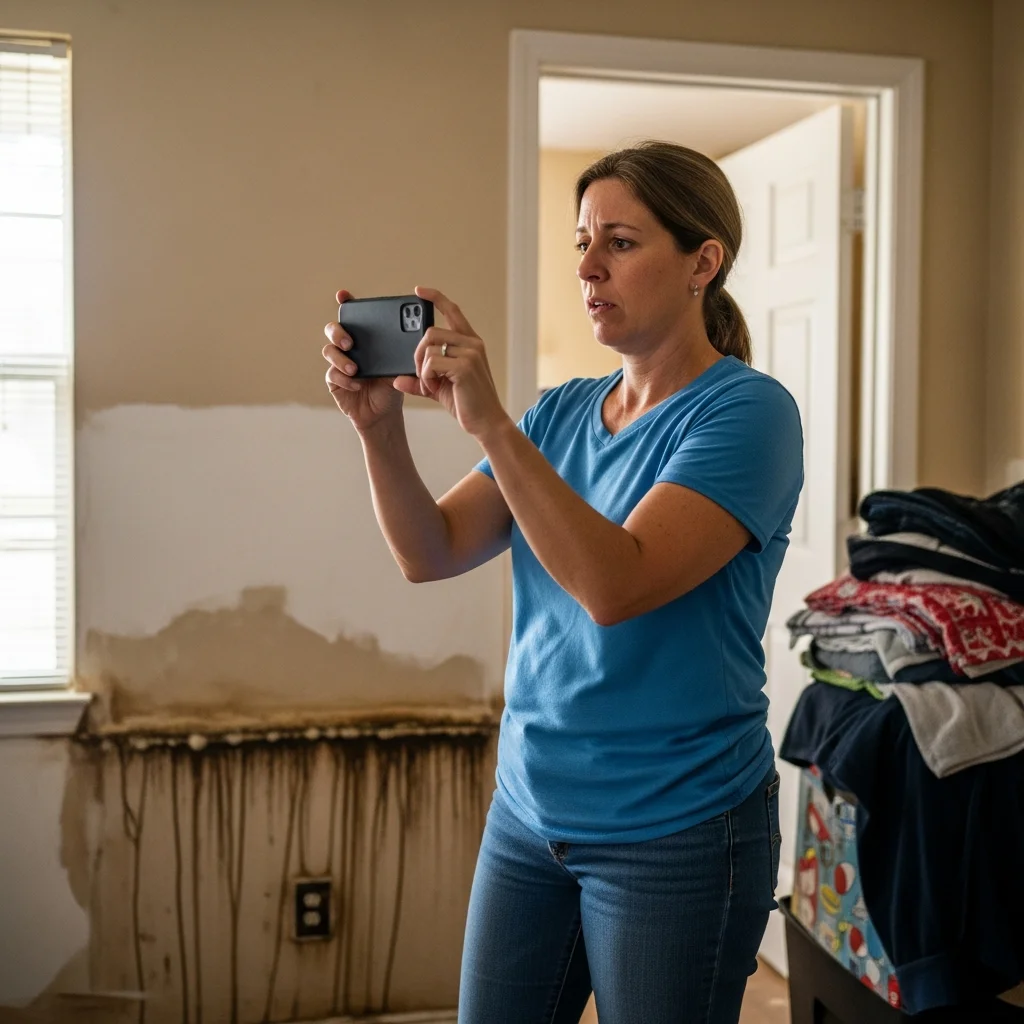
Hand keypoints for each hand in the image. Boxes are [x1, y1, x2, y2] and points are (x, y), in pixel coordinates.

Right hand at [323, 289, 404, 431]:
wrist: (384, 413)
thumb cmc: (391, 386)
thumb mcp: (400, 368)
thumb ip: (402, 354)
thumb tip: (415, 342)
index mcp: (365, 339)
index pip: (353, 317)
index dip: (345, 303)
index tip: (342, 295)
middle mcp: (348, 347)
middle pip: (333, 329)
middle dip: (338, 332)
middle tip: (350, 342)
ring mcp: (338, 363)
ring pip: (329, 351)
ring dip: (340, 358)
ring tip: (354, 369)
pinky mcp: (334, 381)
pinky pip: (332, 374)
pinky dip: (344, 379)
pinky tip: (356, 384)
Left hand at [394, 287, 511, 440]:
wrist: (486, 422)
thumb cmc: (467, 404)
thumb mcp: (439, 388)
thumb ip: (420, 380)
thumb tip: (396, 379)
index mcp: (470, 343)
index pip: (452, 311)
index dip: (435, 298)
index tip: (418, 291)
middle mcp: (472, 343)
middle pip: (430, 332)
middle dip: (417, 354)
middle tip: (421, 375)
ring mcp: (470, 353)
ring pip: (429, 347)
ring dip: (421, 368)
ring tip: (430, 385)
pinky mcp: (465, 366)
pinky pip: (431, 362)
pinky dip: (426, 377)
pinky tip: (433, 388)